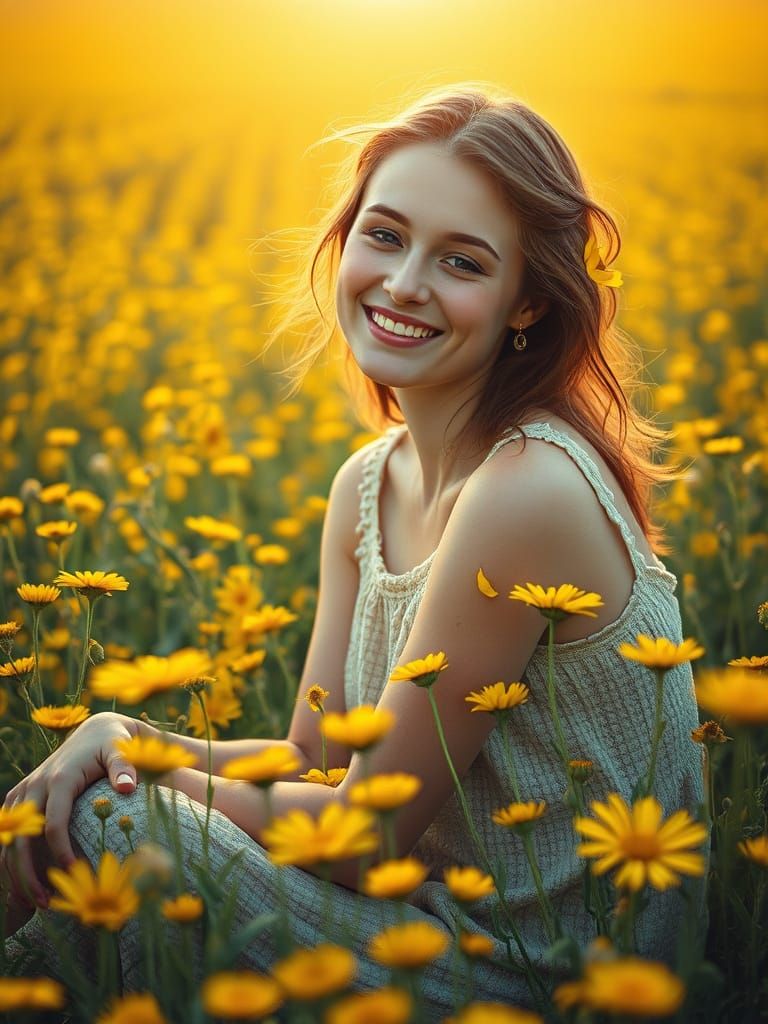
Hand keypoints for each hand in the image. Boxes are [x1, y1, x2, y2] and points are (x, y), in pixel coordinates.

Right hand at [0, 711, 138, 910]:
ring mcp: (25, 792)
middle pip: (23, 838)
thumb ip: (124, 767)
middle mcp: (36, 786)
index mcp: (60, 780)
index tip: (74, 874)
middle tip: (46, 904)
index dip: (61, 852)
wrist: (95, 730)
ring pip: (9, 839)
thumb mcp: (122, 750)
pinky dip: (12, 859)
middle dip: (29, 873)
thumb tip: (127, 788)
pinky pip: (8, 834)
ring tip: (36, 903)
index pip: (54, 824)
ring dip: (17, 872)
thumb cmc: (113, 744)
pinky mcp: (21, 797)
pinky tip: (26, 884)